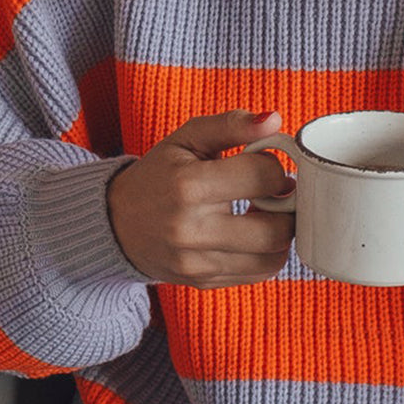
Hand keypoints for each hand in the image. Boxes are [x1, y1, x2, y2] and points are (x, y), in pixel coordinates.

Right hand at [106, 109, 293, 286]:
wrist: (116, 222)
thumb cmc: (158, 175)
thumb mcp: (187, 139)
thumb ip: (231, 125)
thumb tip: (275, 121)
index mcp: (187, 185)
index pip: (262, 177)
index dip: (276, 168)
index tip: (268, 167)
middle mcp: (191, 230)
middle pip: (275, 229)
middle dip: (287, 209)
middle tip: (278, 195)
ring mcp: (197, 262)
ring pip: (272, 257)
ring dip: (281, 234)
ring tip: (266, 214)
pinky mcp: (204, 282)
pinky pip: (259, 273)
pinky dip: (267, 254)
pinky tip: (253, 235)